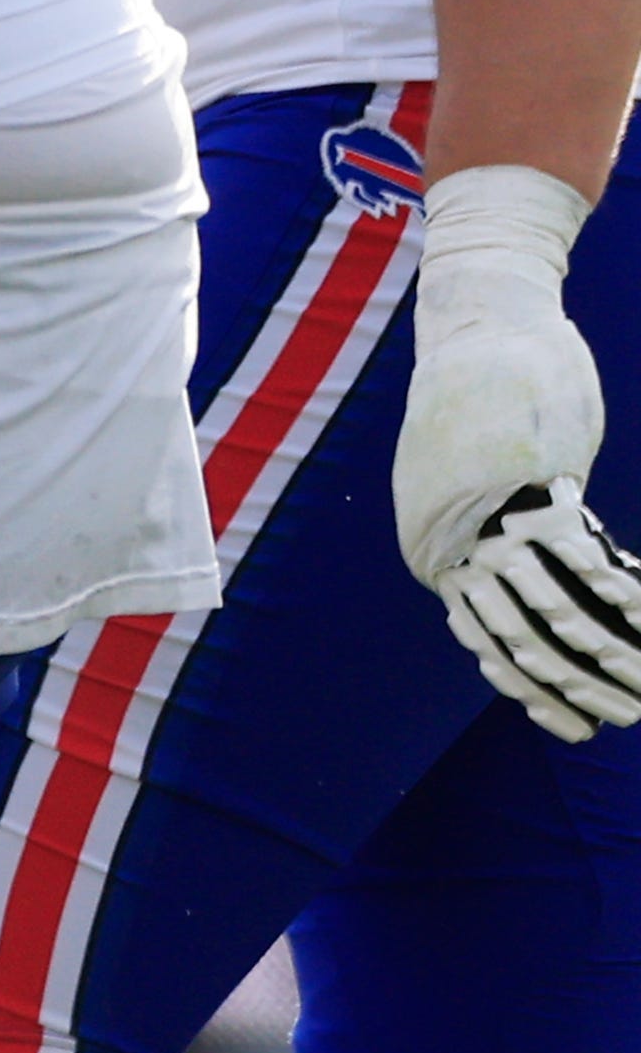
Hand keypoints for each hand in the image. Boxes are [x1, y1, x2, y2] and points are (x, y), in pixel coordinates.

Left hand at [396, 164, 640, 737]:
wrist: (478, 329)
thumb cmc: (475, 402)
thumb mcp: (464, 479)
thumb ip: (481, 530)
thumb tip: (496, 564)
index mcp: (431, 551)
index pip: (487, 642)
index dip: (534, 690)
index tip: (572, 724)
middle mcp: (453, 547)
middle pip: (525, 639)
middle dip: (578, 687)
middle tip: (623, 720)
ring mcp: (494, 522)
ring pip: (560, 611)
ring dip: (611, 654)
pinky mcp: (538, 493)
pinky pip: (589, 563)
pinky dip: (626, 598)